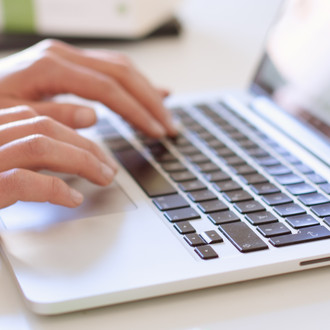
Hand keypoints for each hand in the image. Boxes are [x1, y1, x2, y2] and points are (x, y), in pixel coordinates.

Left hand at [0, 39, 175, 136]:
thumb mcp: (12, 117)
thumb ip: (52, 115)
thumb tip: (92, 117)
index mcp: (51, 67)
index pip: (109, 89)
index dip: (137, 111)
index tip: (155, 131)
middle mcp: (64, 56)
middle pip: (123, 74)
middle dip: (150, 103)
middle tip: (169, 127)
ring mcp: (69, 57)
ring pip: (122, 69)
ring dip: (147, 93)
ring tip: (165, 115)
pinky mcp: (72, 64)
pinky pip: (112, 69)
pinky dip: (135, 84)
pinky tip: (151, 92)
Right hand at [0, 106, 117, 207]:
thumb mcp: (4, 160)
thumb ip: (28, 148)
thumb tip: (72, 136)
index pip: (36, 119)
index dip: (75, 135)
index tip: (98, 153)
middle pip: (44, 128)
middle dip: (86, 148)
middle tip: (110, 168)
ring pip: (39, 146)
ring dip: (81, 162)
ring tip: (104, 178)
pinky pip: (22, 181)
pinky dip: (55, 188)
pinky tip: (74, 199)